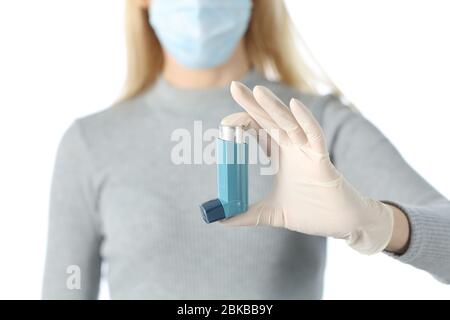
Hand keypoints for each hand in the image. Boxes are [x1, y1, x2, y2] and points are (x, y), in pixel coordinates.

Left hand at [221, 81, 393, 254]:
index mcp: (281, 156)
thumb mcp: (272, 214)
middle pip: (270, 120)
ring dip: (274, 107)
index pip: (260, 131)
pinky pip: (315, 136)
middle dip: (253, 104)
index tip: (225, 123)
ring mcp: (308, 152)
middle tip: (234, 86)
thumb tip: (221, 220)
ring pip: (289, 124)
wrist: (340, 224)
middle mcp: (293, 148)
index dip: (244, 123)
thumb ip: (247, 215)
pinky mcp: (322, 160)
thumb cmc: (311, 213)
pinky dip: (305, 120)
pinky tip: (294, 105)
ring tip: (257, 91)